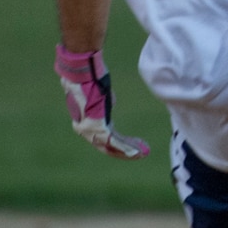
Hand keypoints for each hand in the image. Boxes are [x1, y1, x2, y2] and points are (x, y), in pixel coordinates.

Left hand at [54, 45, 149, 159]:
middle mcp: (86, 129)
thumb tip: (110, 102)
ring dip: (130, 150)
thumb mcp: (100, 93)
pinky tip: (138, 151)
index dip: (119, 143)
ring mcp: (90, 130)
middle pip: (108, 146)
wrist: (84, 74)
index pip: (103, 138)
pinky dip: (127, 147)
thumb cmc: (90, 79)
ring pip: (112, 146)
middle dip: (126, 151)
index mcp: (87, 121)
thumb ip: (105, 101)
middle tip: (142, 153)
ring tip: (144, 153)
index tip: (134, 144)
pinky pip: (114, 141)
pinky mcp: (97, 128)